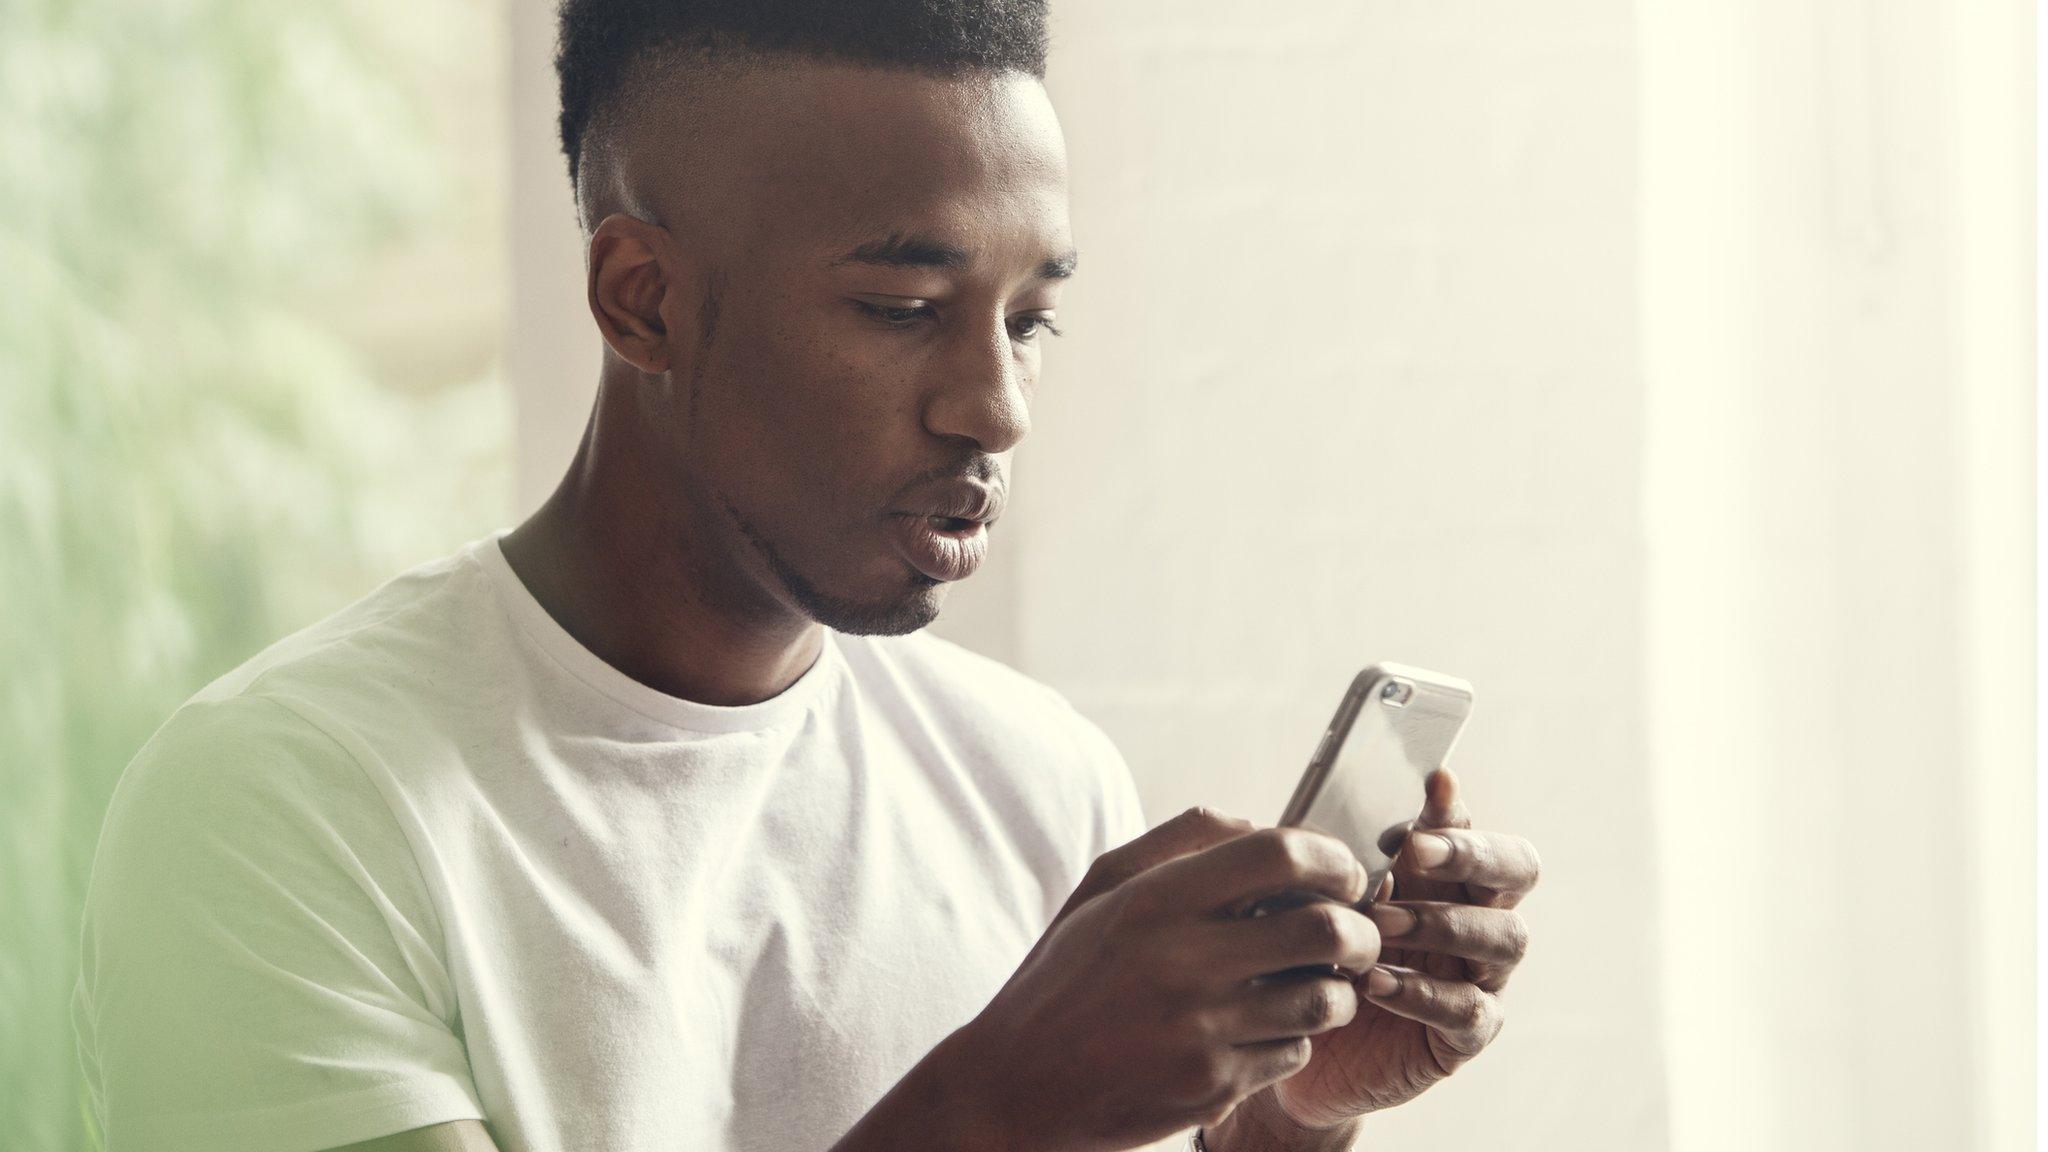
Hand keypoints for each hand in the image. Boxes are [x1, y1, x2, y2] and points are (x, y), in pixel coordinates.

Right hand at [941, 808, 1385, 1151]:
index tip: (1341, 872)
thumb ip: (1180, 842)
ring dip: (1337, 989)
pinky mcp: (1213, 1087)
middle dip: (1360, 929)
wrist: (1018, 1086)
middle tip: (1355, 933)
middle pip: (1325, 930)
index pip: (1280, 855)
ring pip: (1324, 1000)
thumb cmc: (1065, 978)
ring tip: (1318, 984)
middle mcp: (1183, 962)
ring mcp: (1202, 1031)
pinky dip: (1294, 1038)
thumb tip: (1259, 824)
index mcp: (1157, 900)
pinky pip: (1294, 1053)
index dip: (1332, 857)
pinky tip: (1263, 1029)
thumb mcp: (1102, 890)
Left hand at [1220, 767, 1539, 1144]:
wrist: (1288, 1043)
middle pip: (1517, 870)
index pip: (1466, 827)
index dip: (1455, 805)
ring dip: (1443, 921)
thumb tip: (1309, 816)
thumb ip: (1324, 862)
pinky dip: (1425, 992)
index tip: (1433, 781)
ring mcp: (1478, 977)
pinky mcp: (1464, 1037)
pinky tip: (1376, 983)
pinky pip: (1469, 1010)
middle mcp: (1472, 917)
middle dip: (1473, 853)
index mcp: (1437, 875)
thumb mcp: (1307, 903)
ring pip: (1505, 937)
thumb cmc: (1303, 958)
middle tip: (1418, 849)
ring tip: (1380, 923)